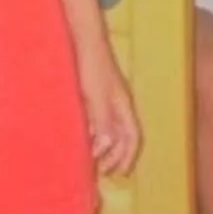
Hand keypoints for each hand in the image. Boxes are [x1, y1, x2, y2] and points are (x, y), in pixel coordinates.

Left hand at [80, 52, 140, 175]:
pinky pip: (95, 120)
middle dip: (114, 155)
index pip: (132, 135)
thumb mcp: (96, 95)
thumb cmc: (92, 66)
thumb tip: (105, 147)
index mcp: (123, 105)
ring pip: (108, 128)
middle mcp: (116, 104)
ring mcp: (104, 99)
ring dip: (102, 146)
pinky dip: (91, 132)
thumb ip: (101, 120)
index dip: (127, 155)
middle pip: (122, 135)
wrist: (82, 40)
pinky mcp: (91, 94)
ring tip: (89, 159)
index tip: (118, 173)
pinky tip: (80, 137)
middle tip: (101, 171)